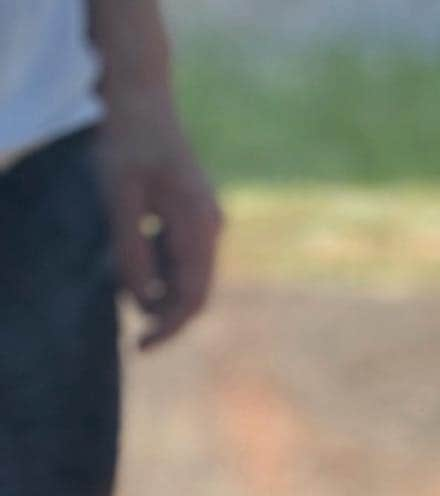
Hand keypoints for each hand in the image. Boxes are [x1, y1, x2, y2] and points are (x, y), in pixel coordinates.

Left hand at [98, 91, 223, 348]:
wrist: (143, 96)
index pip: (193, 297)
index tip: (142, 345)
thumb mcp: (118, 196)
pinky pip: (185, 258)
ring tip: (127, 285)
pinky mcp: (199, 216)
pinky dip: (163, 271)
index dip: (170, 328)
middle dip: (167, 317)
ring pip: (191, 277)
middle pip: (197, 293)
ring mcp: (209, 222)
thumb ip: (130, 250)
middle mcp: (212, 228)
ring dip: (163, 293)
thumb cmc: (127, 141)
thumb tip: (142, 301)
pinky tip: (137, 259)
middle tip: (135, 336)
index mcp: (199, 225)